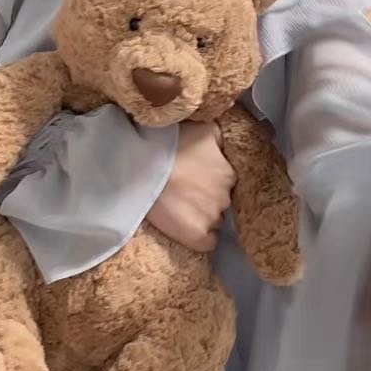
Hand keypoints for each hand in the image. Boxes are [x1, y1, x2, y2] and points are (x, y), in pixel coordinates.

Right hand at [147, 121, 235, 251]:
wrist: (142, 168)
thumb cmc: (170, 144)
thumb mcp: (203, 129)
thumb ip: (220, 139)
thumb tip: (225, 147)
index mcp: (229, 173)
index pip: (228, 182)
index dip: (211, 180)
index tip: (195, 178)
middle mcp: (226, 197)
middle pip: (222, 202)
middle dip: (207, 197)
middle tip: (186, 190)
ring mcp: (212, 219)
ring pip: (215, 221)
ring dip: (203, 215)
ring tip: (181, 207)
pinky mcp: (198, 237)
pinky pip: (208, 242)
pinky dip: (200, 237)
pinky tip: (185, 226)